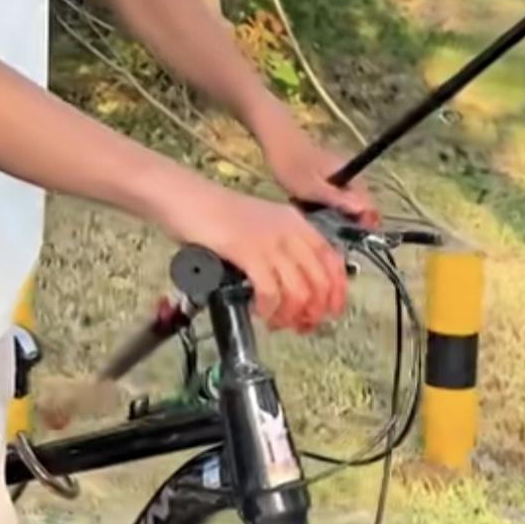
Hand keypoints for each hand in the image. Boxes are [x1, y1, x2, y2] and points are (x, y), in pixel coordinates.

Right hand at [185, 179, 348, 333]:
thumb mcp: (261, 225)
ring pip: (299, 291)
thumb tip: (294, 284)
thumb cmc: (217, 215)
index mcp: (296, 223)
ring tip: (276, 322)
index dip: (337, 291)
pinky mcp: (248, 253)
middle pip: (319, 280)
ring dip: (290, 315)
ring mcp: (270, 242)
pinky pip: (270, 291)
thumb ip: (280, 248)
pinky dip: (268, 308)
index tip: (331, 312)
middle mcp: (289, 231)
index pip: (332, 260)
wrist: (187, 198)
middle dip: (313, 310)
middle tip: (300, 325)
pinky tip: (259, 311)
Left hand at [250, 100, 377, 224]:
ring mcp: (338, 176)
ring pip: (341, 202)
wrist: (276, 139)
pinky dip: (319, 203)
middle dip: (343, 220)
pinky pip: (329, 196)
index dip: (364, 222)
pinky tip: (303, 205)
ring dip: (329, 212)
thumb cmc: (292, 164)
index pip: (368, 205)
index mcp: (351, 178)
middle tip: (323, 228)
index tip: (349, 236)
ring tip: (310, 214)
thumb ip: (337, 200)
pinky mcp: (326, 176)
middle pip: (356, 206)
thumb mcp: (312, 188)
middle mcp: (349, 176)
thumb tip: (364, 210)